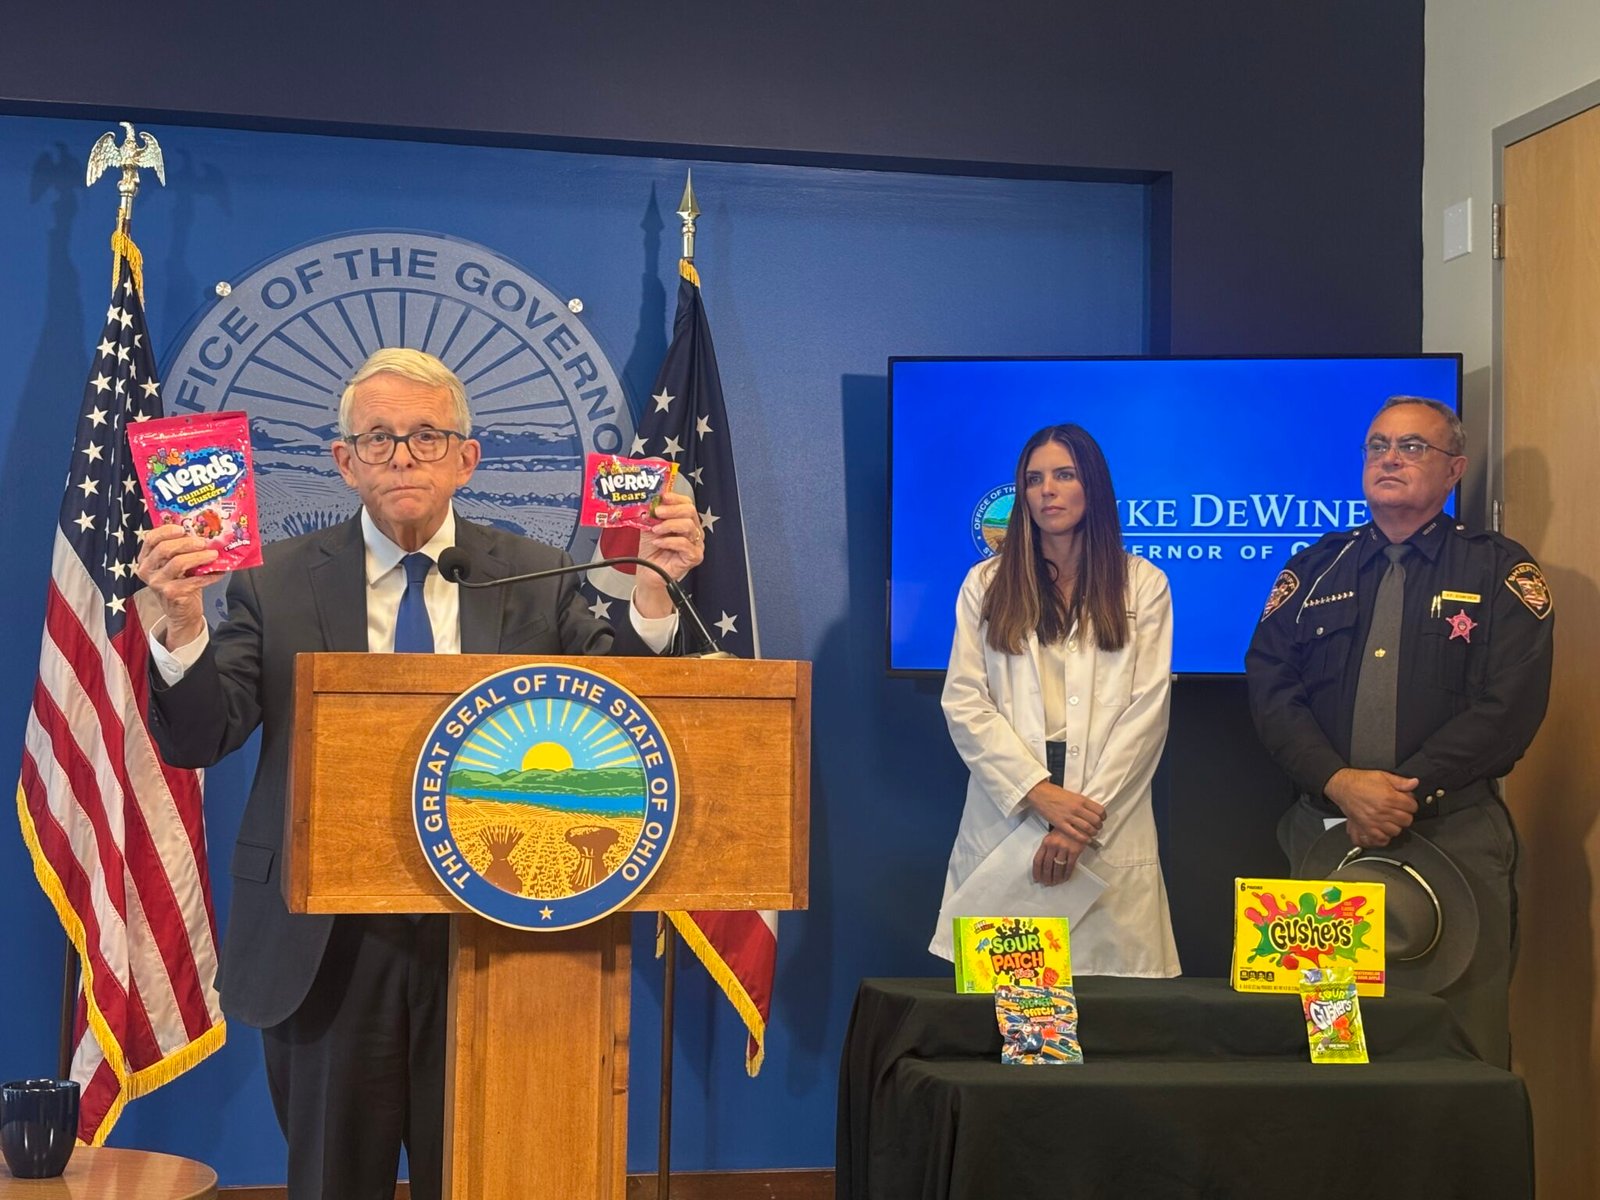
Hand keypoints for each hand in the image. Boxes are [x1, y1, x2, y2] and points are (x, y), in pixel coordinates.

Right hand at [134, 524, 217, 647]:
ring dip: (199, 557)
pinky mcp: (171, 593)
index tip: (183, 528)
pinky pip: (193, 580)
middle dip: (187, 543)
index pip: (151, 538)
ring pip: (178, 563)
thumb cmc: (180, 582)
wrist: (181, 610)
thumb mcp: (175, 564)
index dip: (166, 531)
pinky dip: (209, 576)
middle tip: (204, 542)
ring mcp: (157, 583)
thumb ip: (181, 549)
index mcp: (146, 558)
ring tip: (214, 555)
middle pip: (165, 549)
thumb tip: (202, 532)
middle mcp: (147, 570)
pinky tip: (219, 573)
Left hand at [634, 491, 703, 617]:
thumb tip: (649, 501)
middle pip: (690, 511)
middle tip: (657, 512)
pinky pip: (685, 544)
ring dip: (669, 525)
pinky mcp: (694, 557)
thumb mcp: (649, 527)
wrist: (649, 572)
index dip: (676, 498)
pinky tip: (658, 542)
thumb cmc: (652, 550)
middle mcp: (694, 530)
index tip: (663, 497)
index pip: (687, 503)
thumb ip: (651, 515)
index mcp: (685, 520)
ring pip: (689, 526)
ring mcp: (696, 544)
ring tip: (655, 530)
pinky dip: (669, 541)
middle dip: (672, 509)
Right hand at [1022, 779, 1104, 846]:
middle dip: (1099, 826)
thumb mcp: (1072, 795)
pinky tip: (1085, 840)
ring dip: (1093, 833)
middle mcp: (1077, 808)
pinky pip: (1075, 834)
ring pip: (1088, 828)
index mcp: (1081, 799)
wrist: (1040, 793)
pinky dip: (1083, 839)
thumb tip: (1090, 810)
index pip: (1099, 810)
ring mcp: (1069, 816)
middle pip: (1096, 820)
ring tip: (1092, 834)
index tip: (1102, 819)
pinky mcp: (1061, 824)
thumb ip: (1082, 803)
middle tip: (1098, 828)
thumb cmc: (1053, 793)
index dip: (1103, 816)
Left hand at [1032, 828, 1080, 885]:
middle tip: (1046, 883)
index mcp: (1046, 842)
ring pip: (1057, 868)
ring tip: (1055, 882)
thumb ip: (1047, 849)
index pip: (1038, 860)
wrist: (1078, 823)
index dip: (1036, 871)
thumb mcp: (1052, 837)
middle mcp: (1053, 845)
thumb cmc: (1064, 830)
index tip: (1037, 878)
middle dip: (1046, 877)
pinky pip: (1069, 866)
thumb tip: (1042, 864)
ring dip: (1056, 878)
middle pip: (1047, 866)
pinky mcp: (1074, 851)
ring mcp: (1064, 848)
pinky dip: (1066, 874)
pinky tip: (1065, 878)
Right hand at [1323, 768, 1418, 846]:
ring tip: (1391, 818)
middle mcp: (1383, 811)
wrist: (1343, 786)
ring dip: (1396, 825)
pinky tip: (1384, 829)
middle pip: (1406, 820)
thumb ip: (1401, 781)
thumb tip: (1414, 783)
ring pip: (1396, 831)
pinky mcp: (1367, 828)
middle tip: (1399, 810)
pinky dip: (1384, 836)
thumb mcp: (1383, 776)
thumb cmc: (1361, 781)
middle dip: (1405, 814)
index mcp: (1390, 797)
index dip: (1410, 803)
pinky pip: (1381, 839)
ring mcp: (1375, 821)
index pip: (1412, 806)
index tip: (1406, 801)